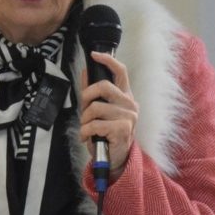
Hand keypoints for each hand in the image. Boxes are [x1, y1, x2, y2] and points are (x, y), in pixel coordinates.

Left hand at [79, 50, 138, 177]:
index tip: (94, 55)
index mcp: (125, 96)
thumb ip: (93, 92)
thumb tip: (85, 72)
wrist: (115, 159)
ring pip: (95, 108)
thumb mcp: (99, 112)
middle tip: (84, 110)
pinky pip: (94, 124)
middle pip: (103, 86)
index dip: (107, 60)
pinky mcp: (122, 129)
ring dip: (85, 120)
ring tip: (87, 129)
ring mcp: (128, 116)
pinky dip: (85, 132)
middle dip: (86, 97)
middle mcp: (130, 103)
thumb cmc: (106, 134)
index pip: (120, 71)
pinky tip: (88, 137)